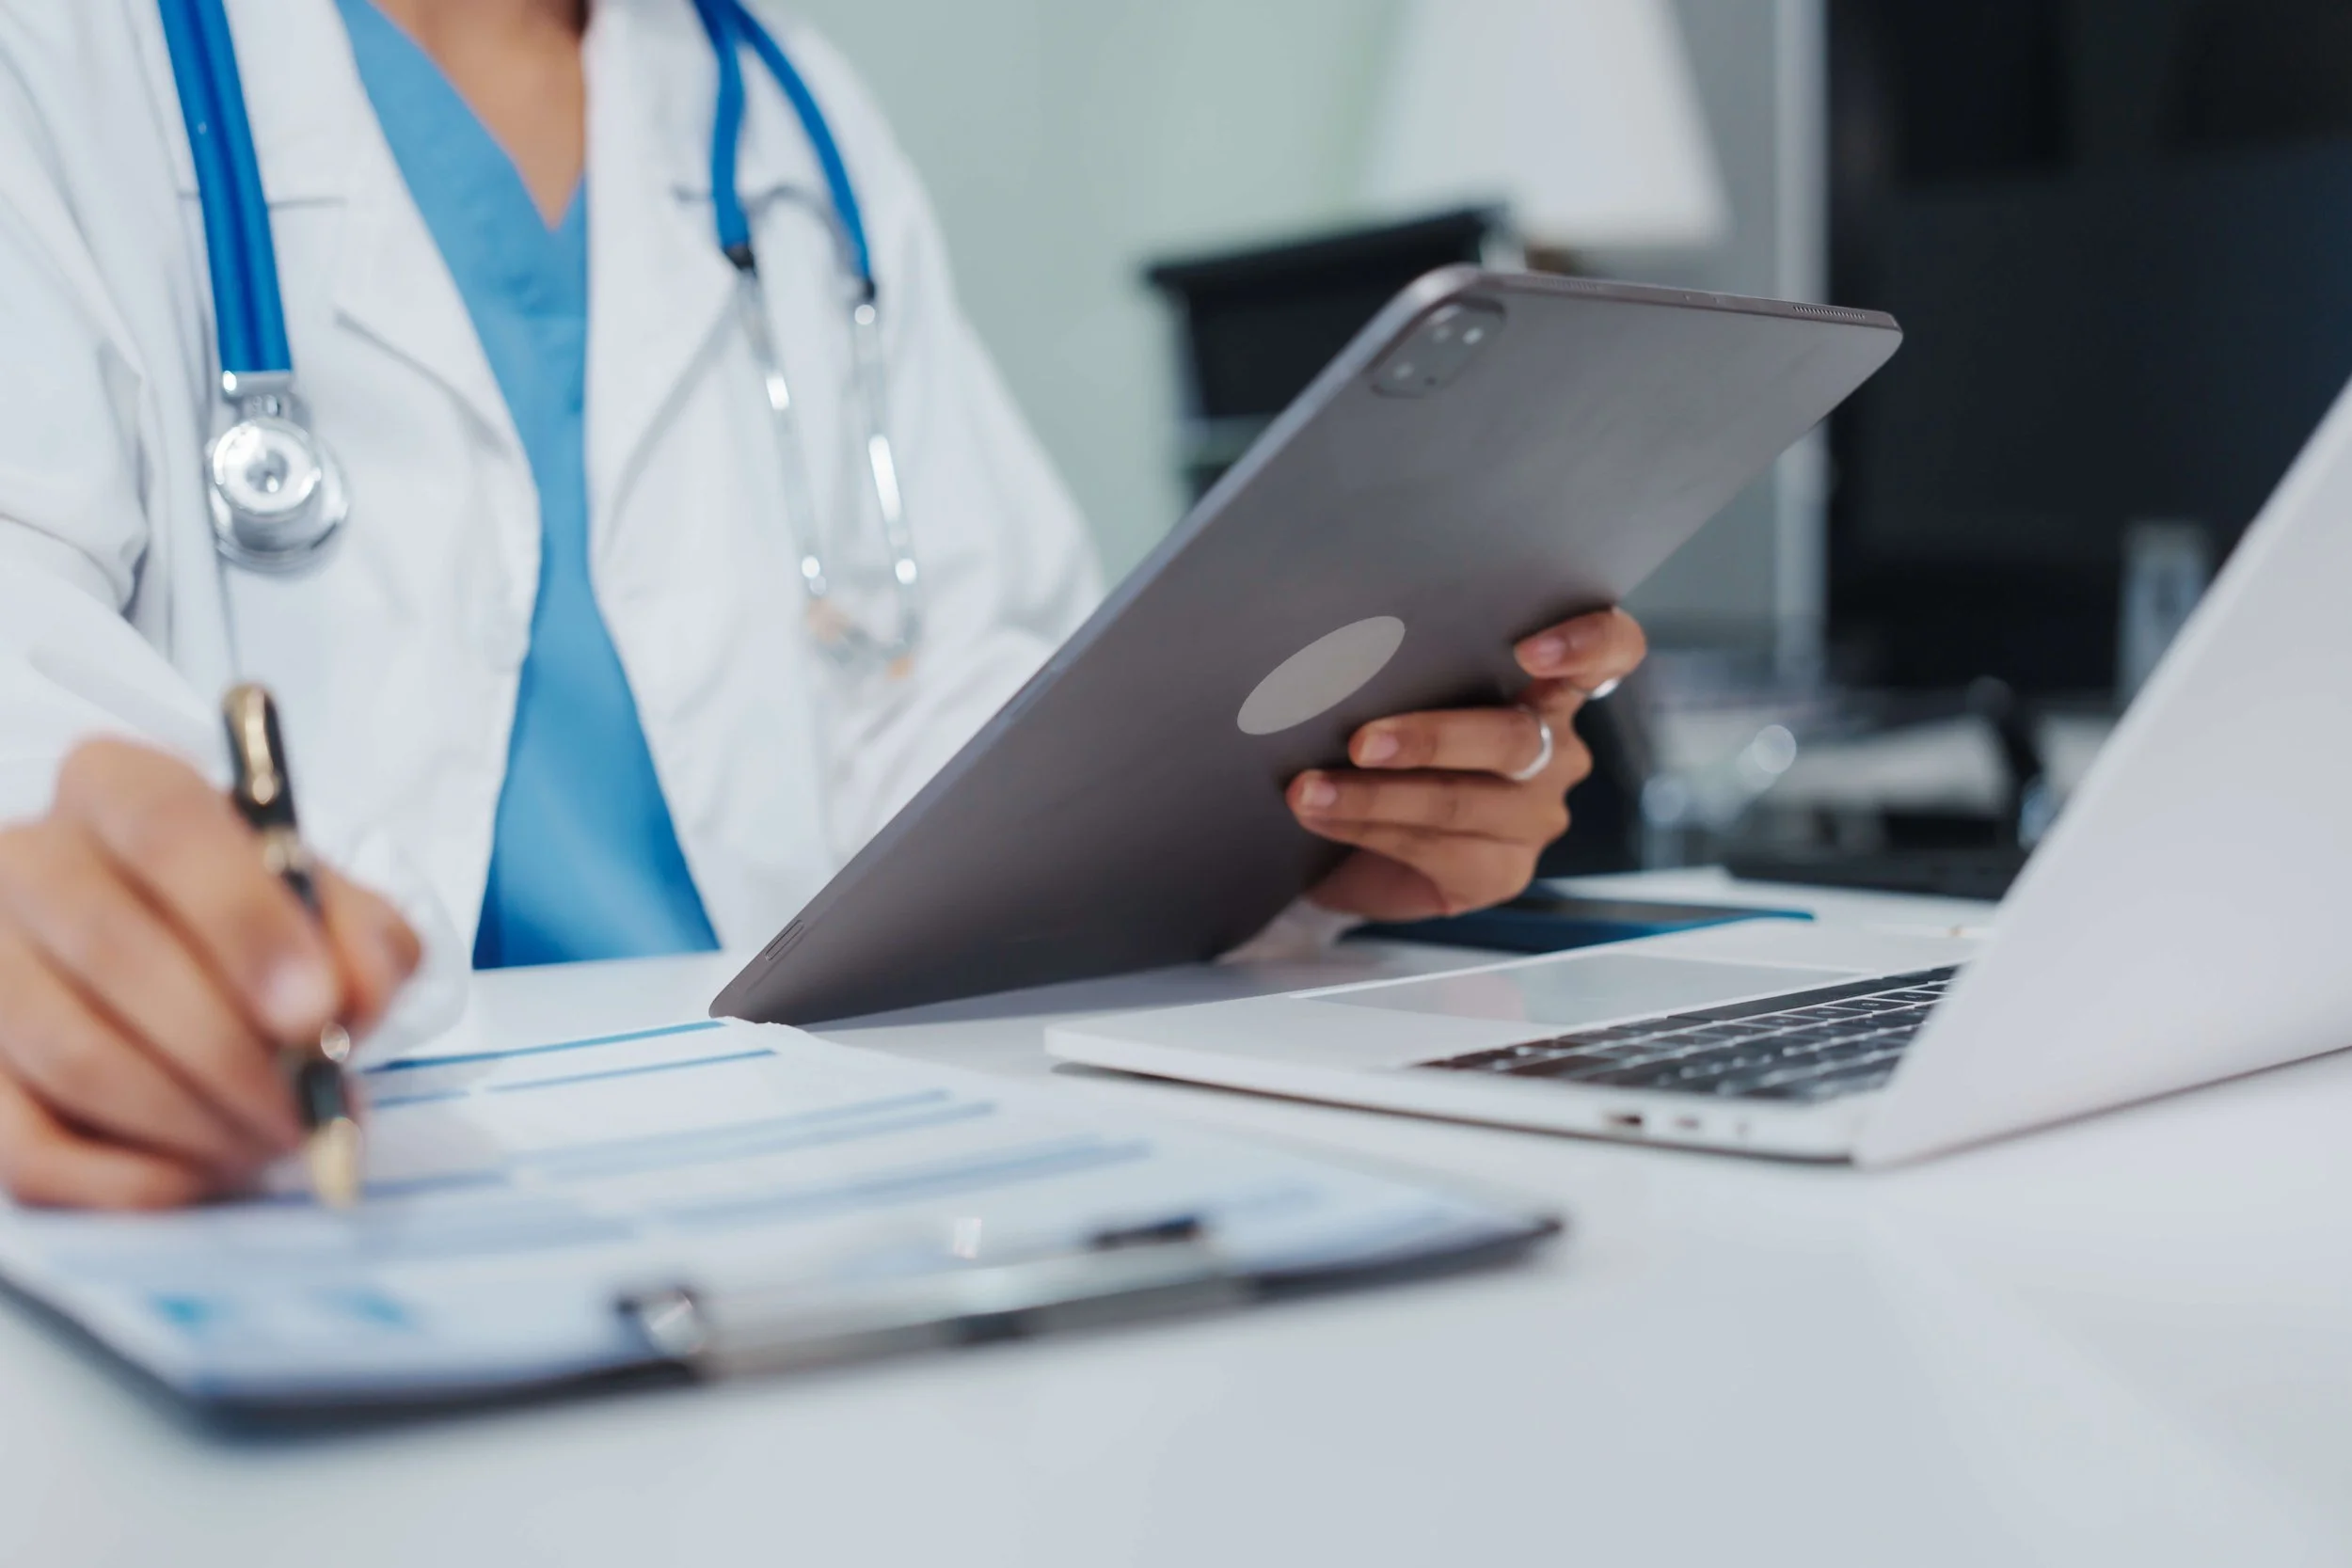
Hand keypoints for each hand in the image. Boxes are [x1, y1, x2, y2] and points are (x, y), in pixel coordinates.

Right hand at [0, 739, 419, 1207]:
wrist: (184, 972)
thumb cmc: (259, 928)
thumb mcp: (330, 908)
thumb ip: (362, 940)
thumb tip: (351, 1000)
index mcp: (118, 788)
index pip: (164, 827)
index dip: (244, 922)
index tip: (314, 1008)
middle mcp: (26, 860)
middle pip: (113, 951)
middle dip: (231, 1050)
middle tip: (306, 1107)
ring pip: (71, 1054)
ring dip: (192, 1119)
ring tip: (274, 1138)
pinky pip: (29, 1149)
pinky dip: (132, 1178)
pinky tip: (203, 1172)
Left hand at [1290, 608, 1646, 921]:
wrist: (1351, 841)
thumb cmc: (1383, 748)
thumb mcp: (1401, 696)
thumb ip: (1407, 670)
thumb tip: (1339, 651)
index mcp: (1548, 688)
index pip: (1611, 651)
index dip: (1587, 643)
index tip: (1530, 649)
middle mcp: (1556, 750)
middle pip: (1513, 737)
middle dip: (1429, 739)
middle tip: (1362, 741)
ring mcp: (1535, 815)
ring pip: (1464, 801)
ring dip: (1374, 796)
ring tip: (1309, 789)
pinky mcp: (1502, 872)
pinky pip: (1438, 851)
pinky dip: (1369, 829)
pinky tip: (1325, 817)